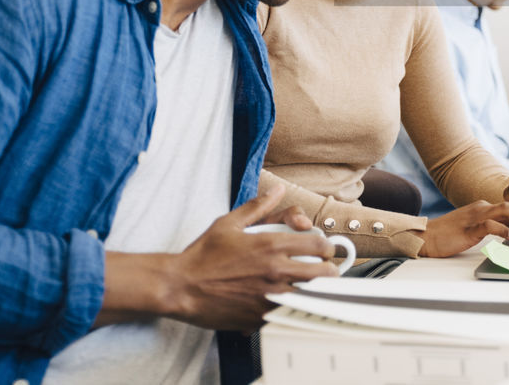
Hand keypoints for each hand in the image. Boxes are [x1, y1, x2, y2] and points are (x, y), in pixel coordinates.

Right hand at [166, 185, 338, 331]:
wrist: (180, 287)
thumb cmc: (202, 255)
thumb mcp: (229, 223)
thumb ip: (258, 207)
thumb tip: (277, 191)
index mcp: (271, 246)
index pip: (318, 245)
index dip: (326, 247)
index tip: (323, 250)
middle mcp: (275, 271)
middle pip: (323, 273)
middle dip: (328, 270)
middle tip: (324, 270)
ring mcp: (270, 297)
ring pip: (311, 296)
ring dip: (316, 291)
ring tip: (312, 288)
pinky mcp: (260, 317)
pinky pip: (288, 314)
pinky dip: (292, 309)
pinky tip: (287, 304)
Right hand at [418, 200, 508, 257]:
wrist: (425, 237)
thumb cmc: (448, 236)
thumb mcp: (473, 229)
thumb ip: (490, 228)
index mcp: (483, 207)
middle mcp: (482, 208)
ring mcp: (476, 216)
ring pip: (506, 212)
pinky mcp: (469, 227)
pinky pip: (490, 225)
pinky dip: (504, 230)